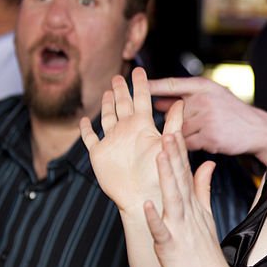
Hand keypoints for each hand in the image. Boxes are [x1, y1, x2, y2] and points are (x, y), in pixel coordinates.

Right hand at [81, 67, 181, 213]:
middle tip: (118, 76)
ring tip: (106, 92)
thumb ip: (174, 124)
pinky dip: (86, 129)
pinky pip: (90, 139)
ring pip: (107, 118)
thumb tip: (182, 102)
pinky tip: (84, 121)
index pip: (142, 99)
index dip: (140, 84)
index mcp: (143, 126)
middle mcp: (127, 131)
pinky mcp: (99, 154)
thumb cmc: (160, 175)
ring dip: (106, 105)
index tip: (139, 70)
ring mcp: (113, 142)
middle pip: (122, 105)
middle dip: (120, 90)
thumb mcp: (169, 145)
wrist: (144, 197)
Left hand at [144, 127, 231, 266]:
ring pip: (172, 197)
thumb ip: (203, 187)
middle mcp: (187, 212)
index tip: (174, 128)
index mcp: (192, 204)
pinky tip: (147, 204)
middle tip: (168, 130)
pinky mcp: (170, 245)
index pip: (186, 172)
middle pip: (179, 179)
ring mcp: (179, 227)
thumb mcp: (205, 214)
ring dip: (165, 176)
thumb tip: (207, 163)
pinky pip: (161, 230)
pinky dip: (154, 217)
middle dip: (173, 155)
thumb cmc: (203, 250)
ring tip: (159, 155)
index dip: (179, 151)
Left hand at [149, 77, 266, 163]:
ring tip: (200, 134)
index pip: (171, 84)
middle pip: (173, 112)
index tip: (132, 86)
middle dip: (171, 120)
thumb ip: (185, 98)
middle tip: (171, 124)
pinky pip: (188, 143)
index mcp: (203, 86)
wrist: (258, 129)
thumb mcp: (212, 97)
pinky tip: (205, 142)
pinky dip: (191, 145)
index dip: (151, 86)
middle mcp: (203, 100)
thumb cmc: (231, 113)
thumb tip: (155, 102)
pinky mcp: (208, 136)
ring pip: (179, 129)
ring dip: (183, 135)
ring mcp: (206, 118)